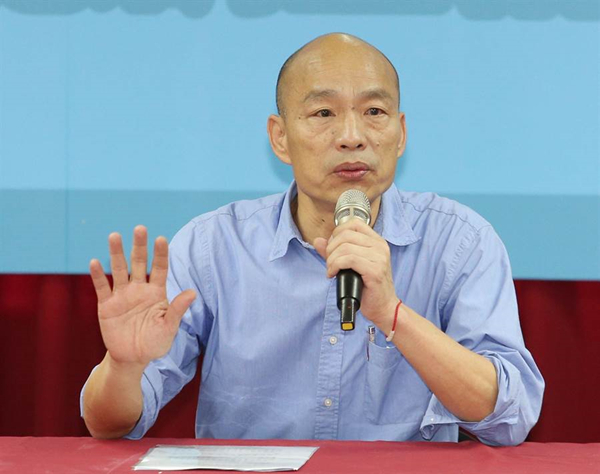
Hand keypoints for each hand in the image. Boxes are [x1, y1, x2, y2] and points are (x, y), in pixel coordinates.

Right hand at [89, 225, 195, 367]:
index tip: (161, 239)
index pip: (160, 268)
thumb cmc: (155, 342)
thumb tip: (192, 292)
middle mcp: (139, 289)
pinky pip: (102, 287)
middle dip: (139, 246)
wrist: (132, 358)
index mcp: (156, 293)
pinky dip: (98, 275)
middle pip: (139, 263)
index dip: (160, 254)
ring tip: (115, 235)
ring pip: (119, 270)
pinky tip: (95, 262)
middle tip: (140, 228)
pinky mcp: (107, 305)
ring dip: (116, 253)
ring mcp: (122, 296)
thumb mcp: (169, 328)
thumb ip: (177, 309)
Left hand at [314, 219, 398, 325]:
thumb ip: (334, 251)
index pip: (353, 224)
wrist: (383, 307)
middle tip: (329, 262)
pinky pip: (349, 260)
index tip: (332, 248)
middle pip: (346, 235)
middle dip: (331, 248)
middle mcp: (380, 246)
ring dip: (331, 259)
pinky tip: (333, 274)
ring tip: (331, 270)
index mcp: (376, 241)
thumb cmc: (367, 286)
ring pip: (345, 248)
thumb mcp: (350, 264)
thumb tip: (318, 240)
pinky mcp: (375, 271)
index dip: (337, 233)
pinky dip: (335, 266)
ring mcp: (379, 258)